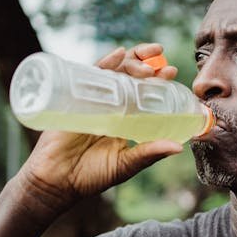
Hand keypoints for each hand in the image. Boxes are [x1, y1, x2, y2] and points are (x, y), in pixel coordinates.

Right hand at [16, 44, 184, 215]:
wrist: (56, 182)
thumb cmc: (90, 176)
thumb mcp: (125, 164)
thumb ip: (149, 154)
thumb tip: (179, 147)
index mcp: (125, 118)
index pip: (144, 92)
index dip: (157, 81)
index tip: (171, 73)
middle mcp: (111, 105)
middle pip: (130, 76)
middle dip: (147, 64)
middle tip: (163, 66)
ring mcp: (93, 99)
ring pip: (114, 71)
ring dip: (132, 61)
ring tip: (149, 62)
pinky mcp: (76, 98)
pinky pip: (91, 75)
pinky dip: (105, 62)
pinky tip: (118, 54)